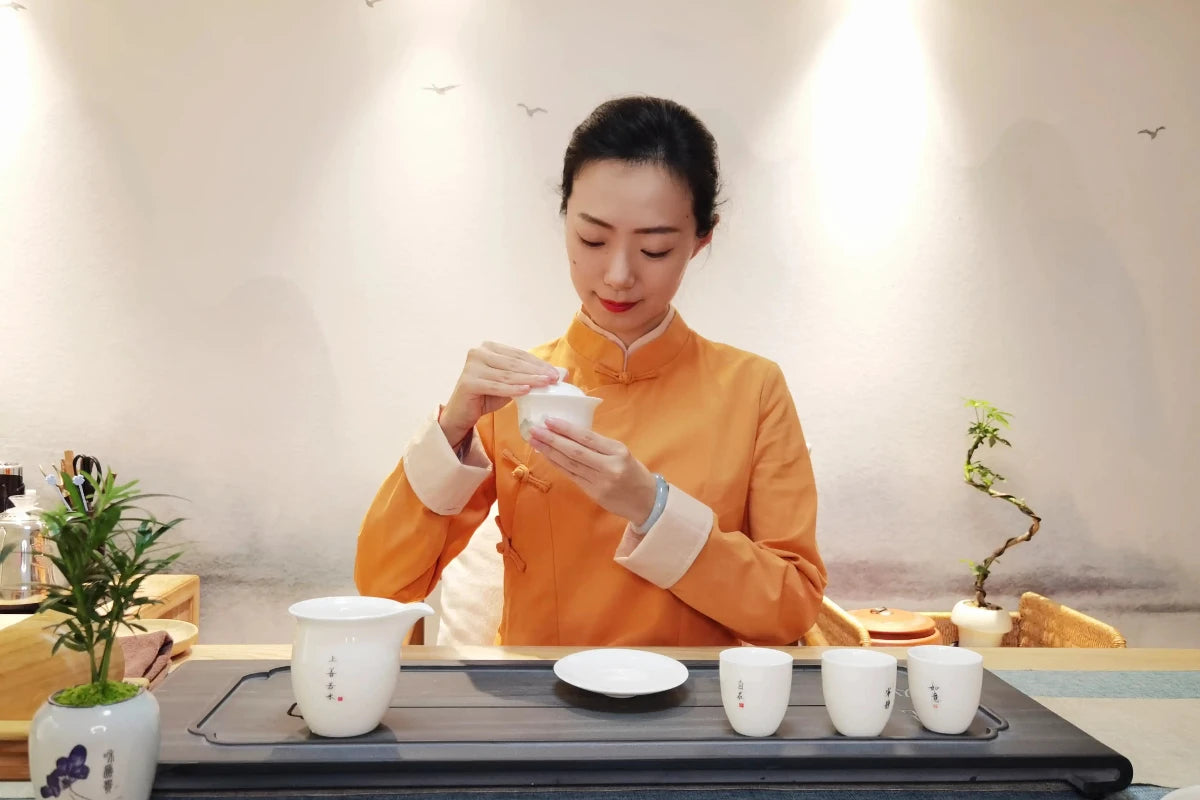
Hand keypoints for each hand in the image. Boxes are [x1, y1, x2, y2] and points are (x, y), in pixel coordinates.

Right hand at [440, 343, 559, 446]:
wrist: (462, 413)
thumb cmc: (487, 396)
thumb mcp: (511, 383)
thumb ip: (529, 376)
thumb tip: (560, 373)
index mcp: (489, 348)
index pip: (519, 355)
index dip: (538, 363)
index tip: (556, 373)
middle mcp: (478, 352)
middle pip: (514, 363)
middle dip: (536, 371)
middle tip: (554, 379)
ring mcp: (471, 366)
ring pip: (507, 375)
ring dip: (529, 379)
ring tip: (545, 384)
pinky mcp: (468, 382)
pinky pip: (496, 386)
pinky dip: (512, 389)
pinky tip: (526, 391)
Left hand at [529, 418, 657, 524]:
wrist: (647, 501)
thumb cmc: (634, 472)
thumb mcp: (622, 453)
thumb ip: (600, 445)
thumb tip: (570, 433)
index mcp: (618, 451)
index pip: (587, 437)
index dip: (566, 429)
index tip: (548, 420)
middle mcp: (609, 466)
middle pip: (575, 451)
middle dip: (552, 440)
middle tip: (534, 430)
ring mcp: (600, 482)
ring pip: (570, 464)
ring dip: (550, 452)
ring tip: (535, 442)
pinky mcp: (594, 493)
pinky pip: (572, 476)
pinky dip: (558, 465)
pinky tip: (547, 457)